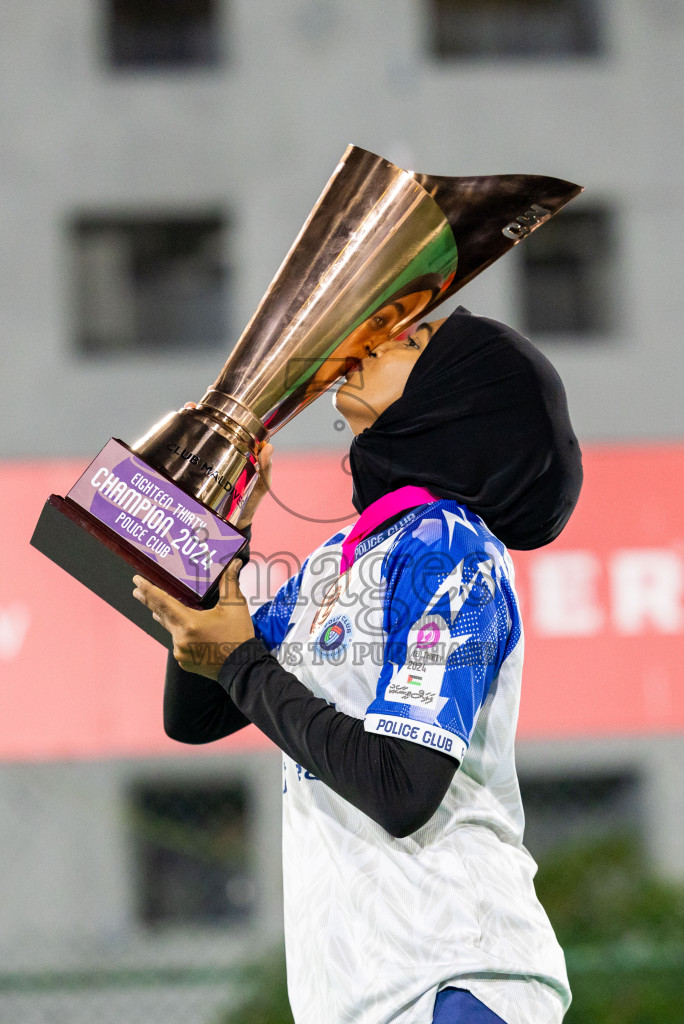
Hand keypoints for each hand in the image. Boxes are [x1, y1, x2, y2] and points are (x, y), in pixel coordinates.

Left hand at [132, 560, 254, 679]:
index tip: (137, 581)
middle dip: (149, 602)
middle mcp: (181, 639)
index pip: (163, 602)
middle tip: (137, 591)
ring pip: (172, 630)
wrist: (243, 668)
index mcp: (190, 623)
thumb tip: (234, 564)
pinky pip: (178, 644)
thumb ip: (230, 583)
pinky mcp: (184, 662)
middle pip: (162, 615)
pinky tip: (187, 632)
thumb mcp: (235, 607)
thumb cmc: (238, 636)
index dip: (149, 590)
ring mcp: (181, 652)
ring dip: (168, 619)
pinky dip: (181, 635)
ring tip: (159, 610)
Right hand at [182, 402, 272, 528]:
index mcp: (239, 449)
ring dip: (190, 422)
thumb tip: (269, 447)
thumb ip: (265, 470)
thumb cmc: (249, 503)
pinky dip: (181, 441)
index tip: (215, 392)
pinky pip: (188, 454)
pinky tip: (175, 431)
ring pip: (198, 436)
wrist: (232, 525)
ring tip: (186, 412)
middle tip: (194, 404)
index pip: (232, 423)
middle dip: (202, 412)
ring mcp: (208, 460)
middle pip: (211, 425)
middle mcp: (223, 451)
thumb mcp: (261, 486)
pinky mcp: (196, 472)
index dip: (225, 407)